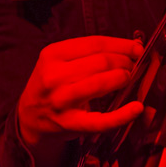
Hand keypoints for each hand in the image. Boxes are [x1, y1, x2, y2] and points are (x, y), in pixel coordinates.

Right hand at [17, 35, 143, 150]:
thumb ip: (88, 52)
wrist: (28, 117)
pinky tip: (136, 108)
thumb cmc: (51, 84)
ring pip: (101, 83)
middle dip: (124, 61)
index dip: (121, 44)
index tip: (136, 48)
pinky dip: (122, 115)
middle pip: (101, 62)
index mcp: (53, 54)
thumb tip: (131, 46)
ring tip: (128, 78)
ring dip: (122, 78)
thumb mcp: (58, 61)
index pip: (95, 43)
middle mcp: (54, 75)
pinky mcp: (70, 123)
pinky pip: (101, 120)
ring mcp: (61, 100)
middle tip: (131, 65)